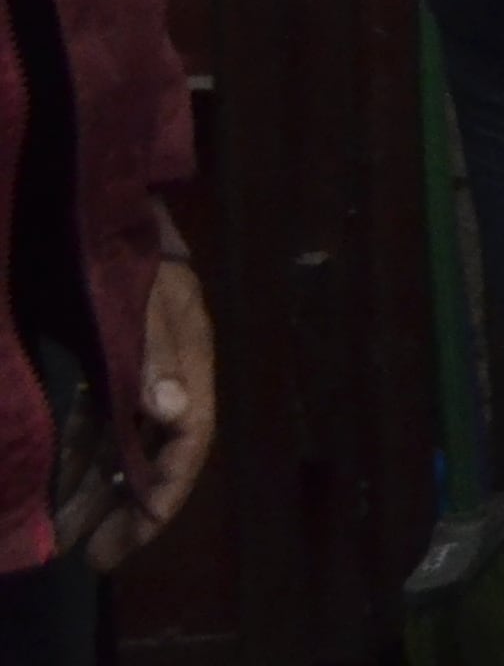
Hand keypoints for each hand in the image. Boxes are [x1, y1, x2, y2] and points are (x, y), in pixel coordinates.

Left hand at [83, 251, 207, 569]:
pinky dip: (81, 454)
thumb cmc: (119, 253)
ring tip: (68, 537)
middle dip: (130, 506)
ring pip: (123, 440)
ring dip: (99, 488)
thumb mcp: (140, 298)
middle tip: (96, 556)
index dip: (166, 489)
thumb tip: (172, 411)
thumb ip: (155, 351)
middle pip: (158, 449)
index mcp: (187, 358)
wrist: (93, 204)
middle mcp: (168, 372)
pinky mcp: (107, 361)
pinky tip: (59, 483)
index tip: (132, 535)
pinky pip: (96, 420)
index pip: (189, 435)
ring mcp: (136, 368)